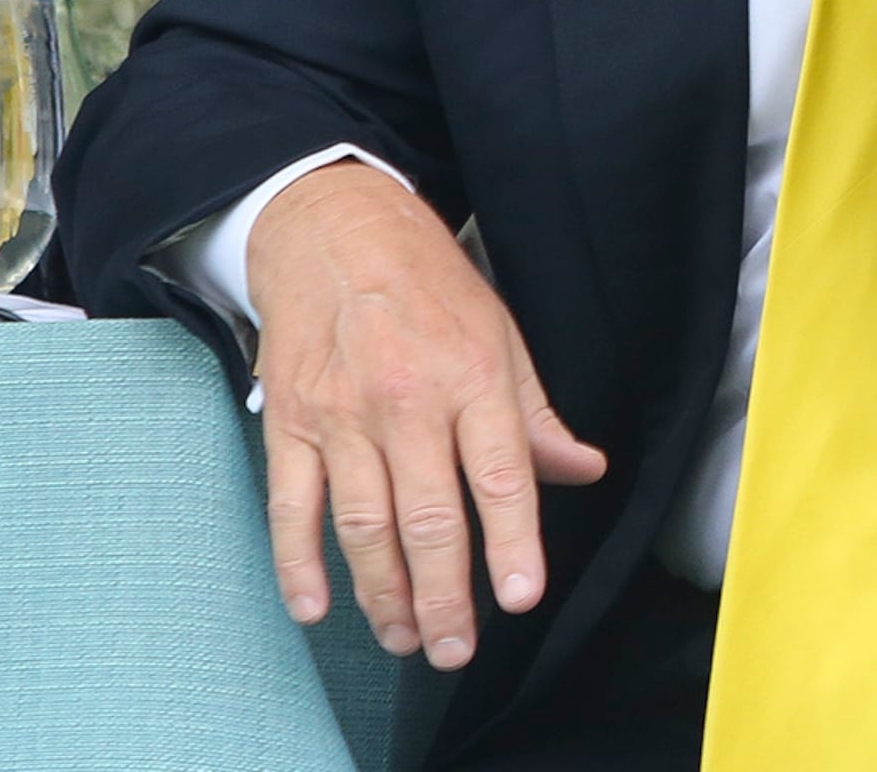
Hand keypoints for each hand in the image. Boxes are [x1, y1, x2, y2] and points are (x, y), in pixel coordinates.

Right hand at [245, 161, 607, 668]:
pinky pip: (292, 506)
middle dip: (444, 597)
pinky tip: (316, 607)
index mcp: (473, 377)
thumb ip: (537, 417)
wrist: (332, 227)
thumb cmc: (427, 284)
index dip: (511, 542)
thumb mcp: (501, 334)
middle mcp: (407, 401)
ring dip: (383, 594)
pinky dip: (298, 565)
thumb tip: (585, 470)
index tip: (518, 598)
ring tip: (405, 638)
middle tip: (456, 649)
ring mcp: (342, 415)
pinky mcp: (291, 422)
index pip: (499, 475)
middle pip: (428, 519)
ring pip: (364, 526)